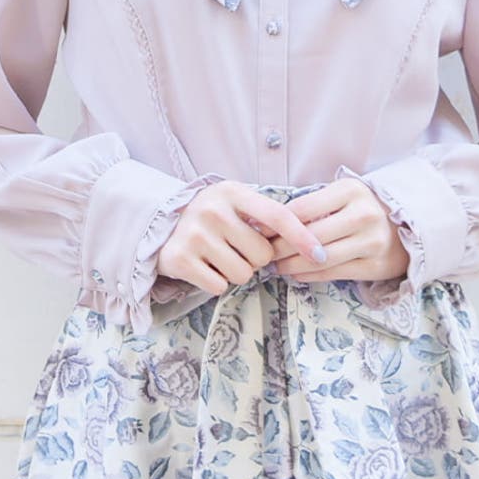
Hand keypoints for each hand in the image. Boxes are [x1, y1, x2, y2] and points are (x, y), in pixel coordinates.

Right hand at [157, 180, 327, 295]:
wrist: (158, 225)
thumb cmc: (210, 216)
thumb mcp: (234, 202)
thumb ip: (265, 215)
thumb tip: (309, 238)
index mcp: (232, 192)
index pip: (277, 216)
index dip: (302, 237)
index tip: (320, 254)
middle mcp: (213, 210)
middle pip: (262, 254)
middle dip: (255, 259)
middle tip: (236, 249)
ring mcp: (194, 235)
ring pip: (243, 274)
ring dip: (236, 272)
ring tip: (219, 257)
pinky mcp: (180, 260)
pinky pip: (220, 286)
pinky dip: (216, 283)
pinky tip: (204, 267)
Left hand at [265, 177, 409, 284]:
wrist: (409, 226)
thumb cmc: (364, 208)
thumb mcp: (343, 195)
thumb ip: (313, 204)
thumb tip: (269, 220)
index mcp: (351, 191)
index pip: (302, 208)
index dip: (276, 222)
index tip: (260, 230)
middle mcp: (363, 214)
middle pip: (308, 236)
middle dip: (280, 247)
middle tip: (264, 252)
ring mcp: (371, 241)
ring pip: (319, 258)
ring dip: (291, 265)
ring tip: (277, 266)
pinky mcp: (376, 266)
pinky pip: (333, 273)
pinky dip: (309, 276)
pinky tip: (297, 274)